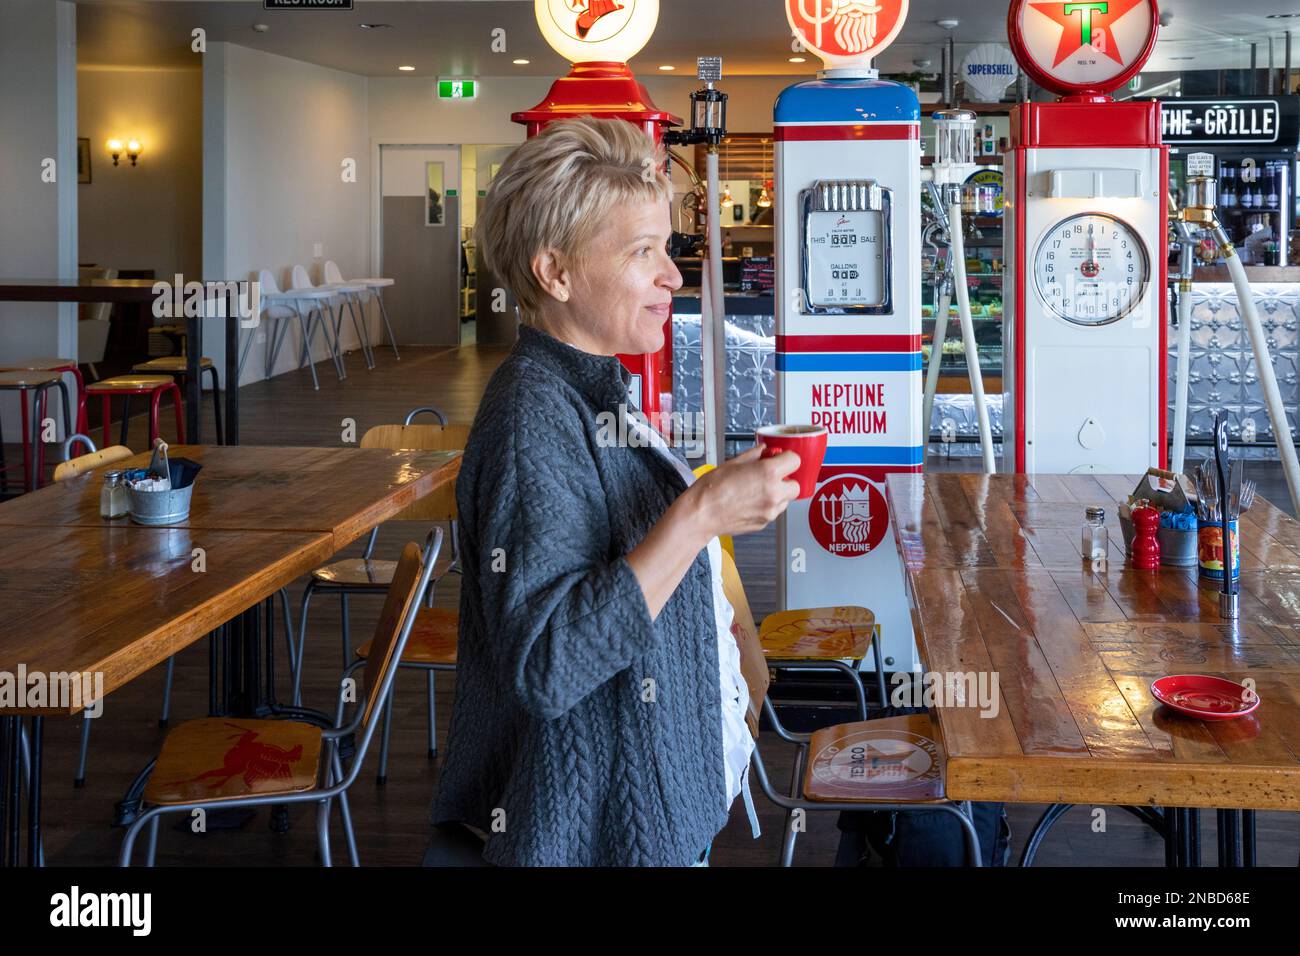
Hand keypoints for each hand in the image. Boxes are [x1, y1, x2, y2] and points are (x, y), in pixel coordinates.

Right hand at [685, 445, 802, 541]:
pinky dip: (767, 506)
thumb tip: (763, 452)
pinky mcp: (764, 523)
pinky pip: (774, 511)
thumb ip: (754, 455)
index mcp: (768, 473)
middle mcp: (774, 493)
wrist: (701, 514)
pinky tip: (750, 502)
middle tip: (771, 476)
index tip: (780, 458)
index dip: (787, 458)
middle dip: (785, 479)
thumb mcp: (733, 463)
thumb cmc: (711, 490)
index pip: (795, 460)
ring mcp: (770, 511)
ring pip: (786, 500)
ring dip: (778, 494)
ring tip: (757, 490)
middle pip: (795, 485)